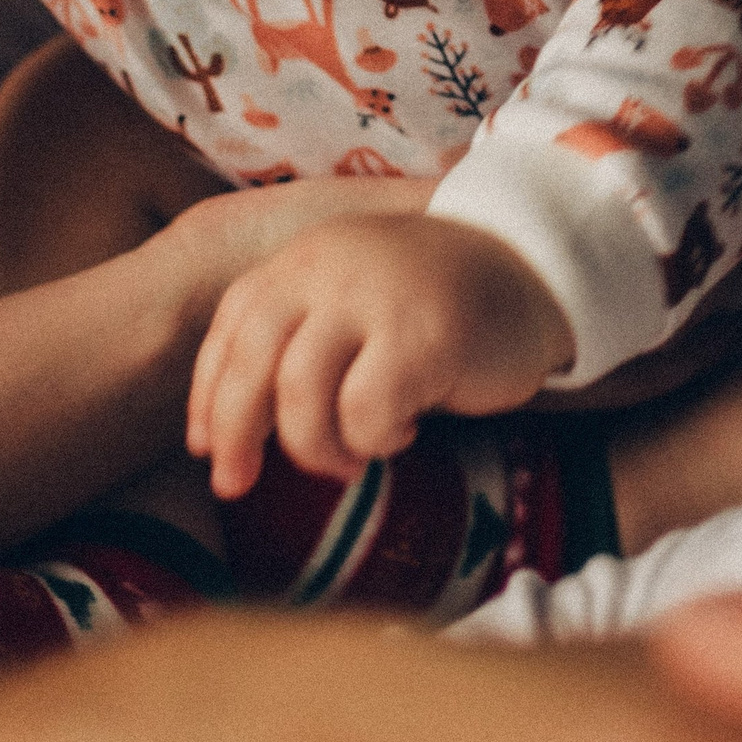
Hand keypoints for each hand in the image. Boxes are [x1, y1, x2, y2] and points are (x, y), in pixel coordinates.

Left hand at [187, 212, 575, 495]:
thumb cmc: (436, 298)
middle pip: (252, 364)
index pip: (233, 324)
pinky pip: (365, 415)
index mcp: (306, 257)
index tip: (206, 446)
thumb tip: (225, 431)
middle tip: (237, 483)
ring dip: (317, 446)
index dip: (210, 391)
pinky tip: (404, 431)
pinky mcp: (420, 337)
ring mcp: (375, 299)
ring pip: (300, 396)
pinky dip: (375, 440)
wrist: (535, 268)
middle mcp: (329, 269)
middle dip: (237, 434)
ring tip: (353, 454)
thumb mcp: (354, 293)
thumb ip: (299, 333)